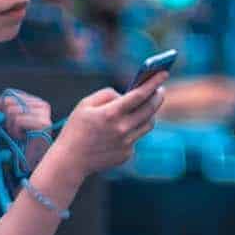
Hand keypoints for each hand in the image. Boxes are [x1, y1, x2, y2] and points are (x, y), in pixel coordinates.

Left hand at [0, 89, 52, 167]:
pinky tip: (22, 138)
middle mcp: (42, 105)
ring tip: (19, 135)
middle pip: (9, 102)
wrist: (32, 161)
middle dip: (6, 119)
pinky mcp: (43, 124)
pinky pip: (18, 121)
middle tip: (13, 131)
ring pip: (12, 111)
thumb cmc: (20, 142)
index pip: (9, 95)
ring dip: (10, 127)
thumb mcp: (10, 121)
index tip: (4, 121)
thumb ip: (3, 110)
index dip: (0, 108)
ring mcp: (44, 114)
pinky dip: (15, 132)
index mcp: (34, 101)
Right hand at [52, 73, 166, 176]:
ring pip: (148, 124)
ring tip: (145, 106)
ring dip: (149, 113)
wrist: (70, 160)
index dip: (153, 82)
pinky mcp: (127, 154)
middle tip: (160, 89)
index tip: (164, 73)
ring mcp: (126, 143)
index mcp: (110, 113)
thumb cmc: (75, 129)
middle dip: (158, 96)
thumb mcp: (84, 104)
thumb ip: (107, 94)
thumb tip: (125, 95)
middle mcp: (122, 129)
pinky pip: (136, 137)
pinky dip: (132, 130)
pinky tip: (122, 129)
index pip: (139, 94)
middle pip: (150, 109)